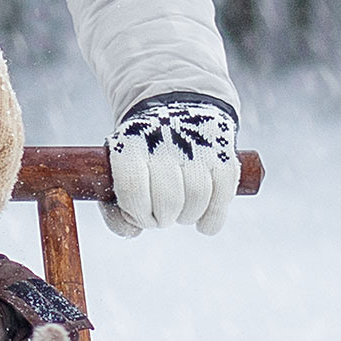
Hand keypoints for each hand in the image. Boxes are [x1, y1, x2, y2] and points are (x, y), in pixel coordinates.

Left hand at [103, 93, 238, 235]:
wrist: (177, 112)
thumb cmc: (141, 158)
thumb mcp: (118, 174)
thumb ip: (115, 211)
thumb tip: (133, 229)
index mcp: (131, 144)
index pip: (133, 187)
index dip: (137, 212)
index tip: (139, 215)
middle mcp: (165, 142)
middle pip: (168, 199)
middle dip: (163, 218)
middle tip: (161, 214)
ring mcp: (198, 148)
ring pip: (197, 198)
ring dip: (187, 216)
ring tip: (181, 211)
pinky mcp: (225, 157)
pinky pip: (222, 199)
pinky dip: (211, 220)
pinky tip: (201, 220)